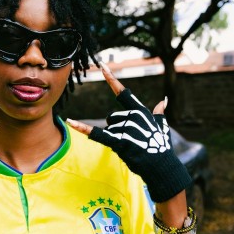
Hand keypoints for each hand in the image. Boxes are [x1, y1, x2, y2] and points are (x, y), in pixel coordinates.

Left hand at [67, 63, 191, 202]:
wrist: (162, 167)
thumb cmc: (161, 148)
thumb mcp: (161, 127)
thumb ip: (159, 113)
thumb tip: (164, 101)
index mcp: (141, 111)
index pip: (123, 92)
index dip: (111, 79)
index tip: (102, 66)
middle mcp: (133, 117)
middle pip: (111, 118)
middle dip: (117, 130)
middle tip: (132, 142)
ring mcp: (126, 129)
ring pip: (108, 129)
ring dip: (116, 139)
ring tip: (131, 148)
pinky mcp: (120, 142)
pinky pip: (97, 134)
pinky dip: (82, 129)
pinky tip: (69, 121)